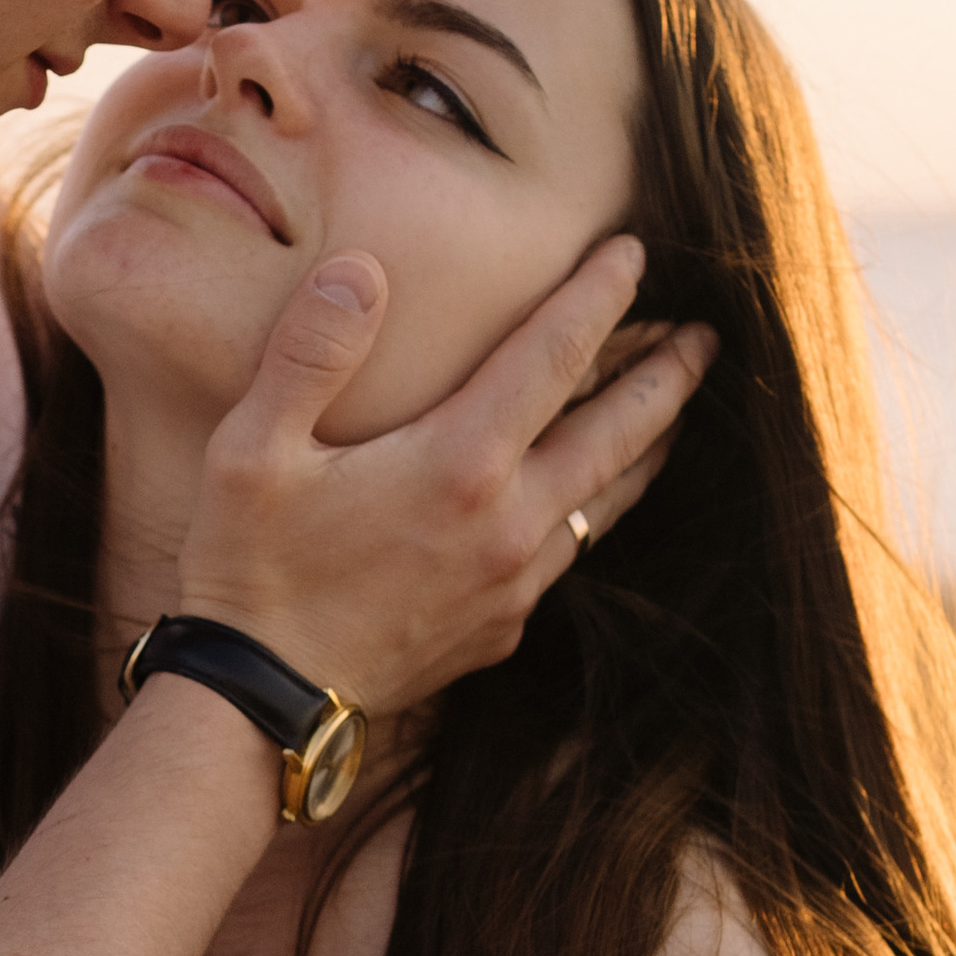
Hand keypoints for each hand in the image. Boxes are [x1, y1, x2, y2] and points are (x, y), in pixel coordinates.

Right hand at [177, 236, 715, 718]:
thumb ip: (310, 351)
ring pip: (609, 498)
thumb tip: (361, 272)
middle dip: (668, 374)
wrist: (260, 704)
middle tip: (706, 335)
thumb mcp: (252, 449)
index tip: (636, 251)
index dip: (602, 294)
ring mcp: (513, 583)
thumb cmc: (249, 570)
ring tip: (676, 413)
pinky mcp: (501, 628)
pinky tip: (587, 501)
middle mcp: (508, 521)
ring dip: (649, 447)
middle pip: (620, 430)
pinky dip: (594, 511)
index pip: (558, 354)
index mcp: (459, 462)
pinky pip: (568, 555)